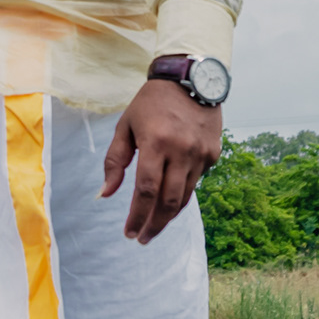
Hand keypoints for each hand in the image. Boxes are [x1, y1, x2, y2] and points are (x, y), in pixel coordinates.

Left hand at [102, 81, 220, 242]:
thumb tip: (105, 194)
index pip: (146, 190)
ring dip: (168, 216)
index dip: (137, 216)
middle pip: (168, 201)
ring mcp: (200, 153)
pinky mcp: (213, 154)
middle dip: (154, 225)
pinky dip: (181, 194)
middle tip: (143, 239)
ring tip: (154, 226)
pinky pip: (195, 182)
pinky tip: (170, 198)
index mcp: (156, 142)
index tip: (129, 233)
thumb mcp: (126, 125)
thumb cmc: (151, 102)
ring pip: (184, 196)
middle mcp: (181, 150)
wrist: (191, 79)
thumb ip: (114, 161)